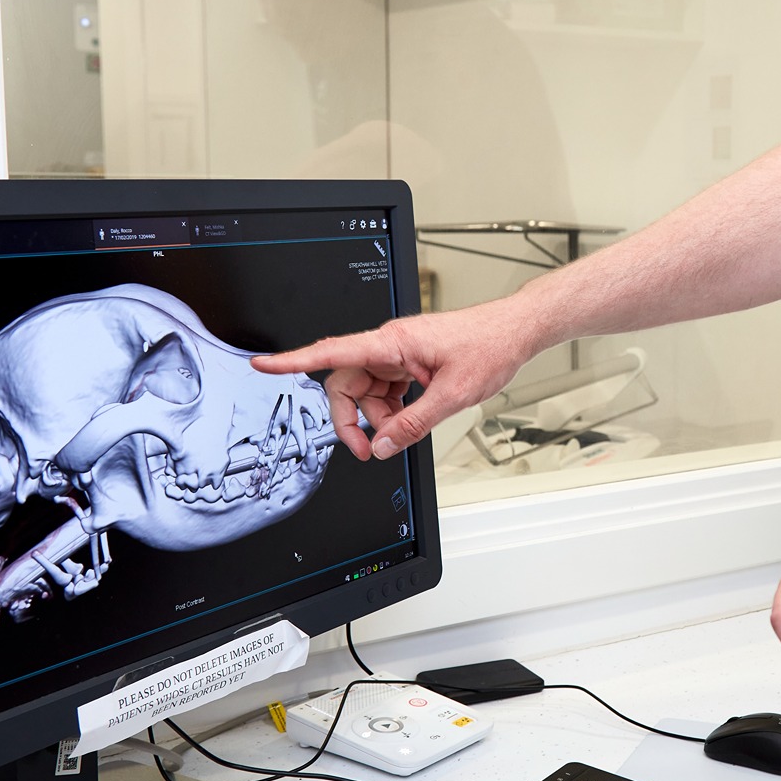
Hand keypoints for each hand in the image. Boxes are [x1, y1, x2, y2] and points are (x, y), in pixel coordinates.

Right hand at [252, 301, 533, 459]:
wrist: (515, 331)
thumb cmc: (489, 345)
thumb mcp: (451, 395)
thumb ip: (413, 425)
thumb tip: (382, 446)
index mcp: (392, 342)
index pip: (331, 351)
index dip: (293, 360)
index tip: (264, 365)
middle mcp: (390, 345)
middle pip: (346, 384)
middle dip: (350, 419)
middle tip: (366, 450)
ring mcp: (399, 355)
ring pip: (366, 391)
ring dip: (376, 418)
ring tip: (401, 433)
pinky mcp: (410, 363)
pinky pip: (385, 390)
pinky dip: (391, 410)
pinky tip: (409, 419)